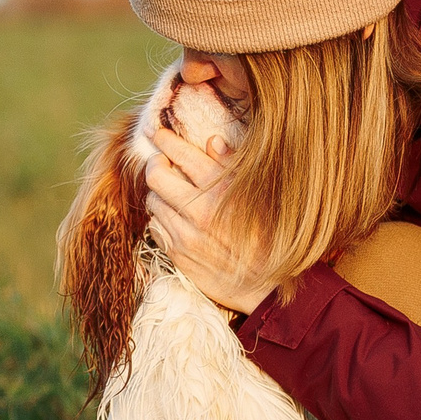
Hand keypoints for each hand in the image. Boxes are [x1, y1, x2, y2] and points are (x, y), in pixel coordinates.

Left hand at [143, 124, 275, 317]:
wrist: (265, 286)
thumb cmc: (268, 236)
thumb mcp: (258, 195)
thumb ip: (232, 166)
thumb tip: (211, 141)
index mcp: (221, 189)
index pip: (181, 154)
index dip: (165, 139)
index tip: (158, 133)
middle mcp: (198, 210)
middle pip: (155, 175)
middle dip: (155, 163)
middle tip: (161, 162)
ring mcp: (184, 234)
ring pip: (153, 201)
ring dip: (159, 193)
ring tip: (172, 193)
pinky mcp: (177, 254)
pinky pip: (156, 227)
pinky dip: (161, 218)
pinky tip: (175, 218)